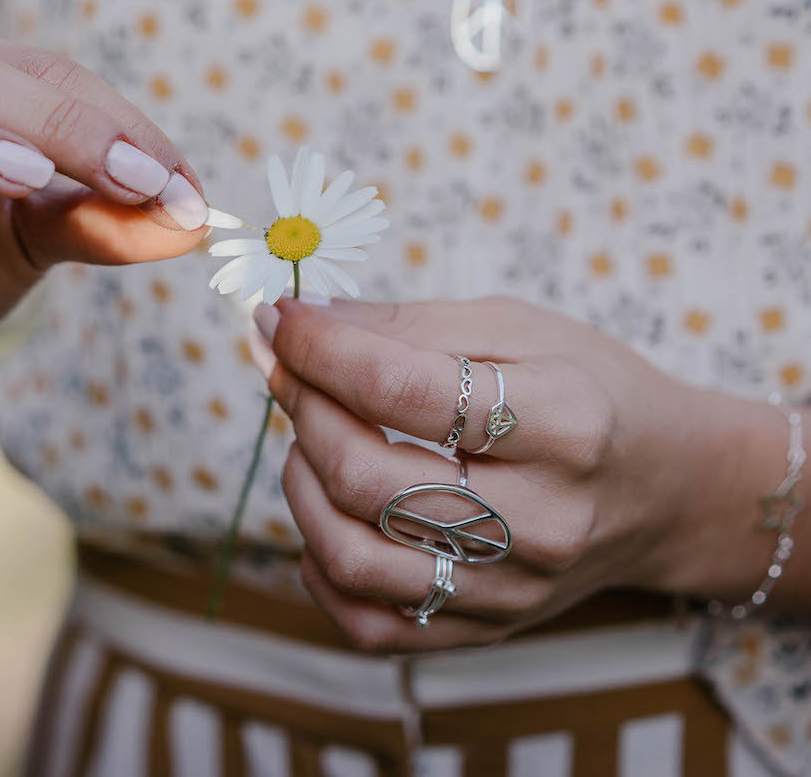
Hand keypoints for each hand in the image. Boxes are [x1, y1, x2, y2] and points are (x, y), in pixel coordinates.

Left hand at [256, 295, 782, 650]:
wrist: (668, 488)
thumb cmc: (592, 390)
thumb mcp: (518, 327)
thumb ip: (407, 324)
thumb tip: (302, 321)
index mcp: (563, 423)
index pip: (402, 389)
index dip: (319, 348)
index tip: (277, 318)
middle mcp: (542, 521)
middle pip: (367, 478)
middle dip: (302, 408)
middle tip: (289, 368)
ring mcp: (513, 589)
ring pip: (353, 557)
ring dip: (300, 482)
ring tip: (310, 434)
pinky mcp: (487, 629)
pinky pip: (369, 623)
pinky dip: (321, 566)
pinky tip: (330, 509)